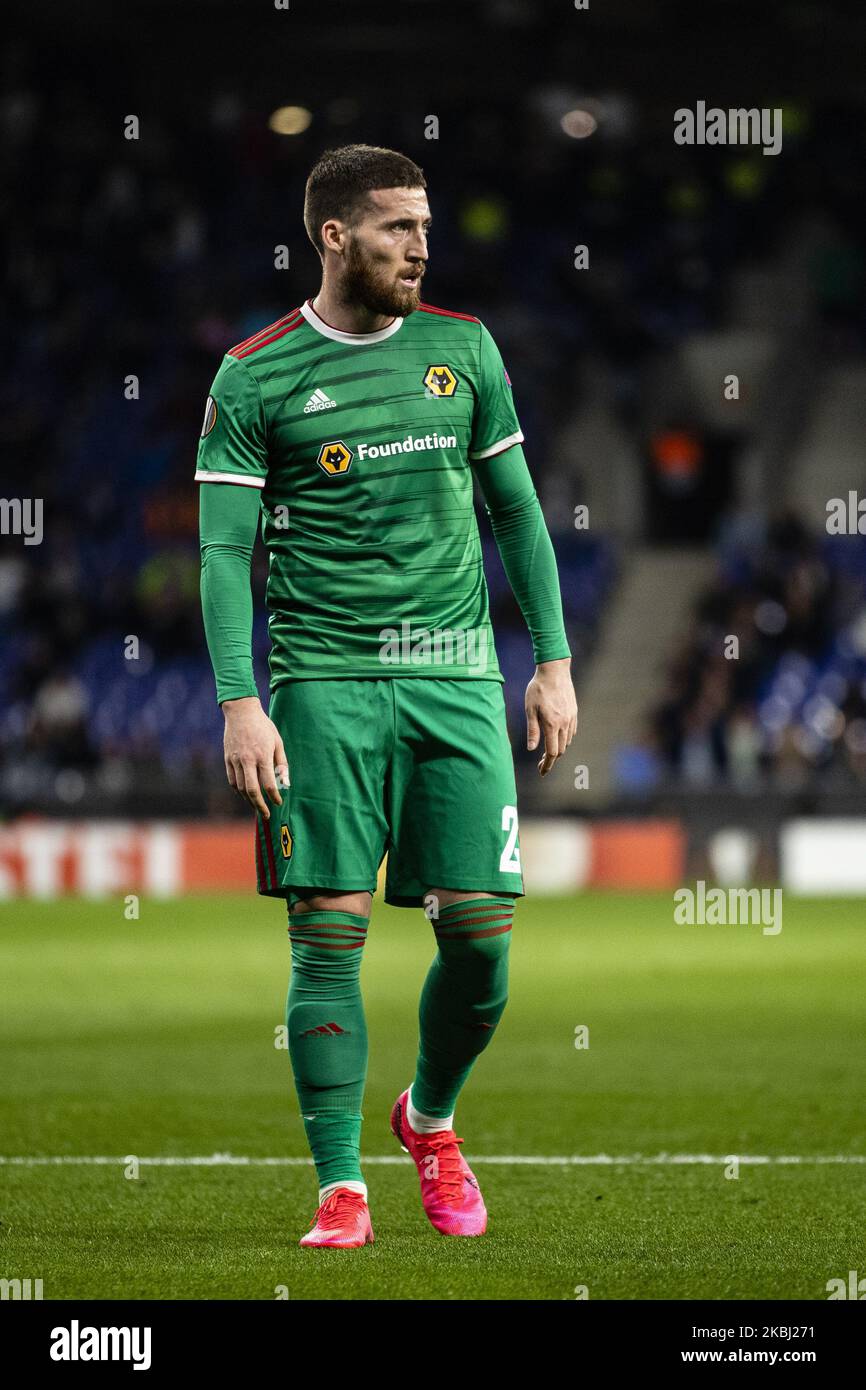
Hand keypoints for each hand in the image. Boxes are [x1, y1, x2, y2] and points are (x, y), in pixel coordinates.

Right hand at [222, 696, 288, 818]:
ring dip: (249, 801)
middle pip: (253, 791)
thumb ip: (282, 764)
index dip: (274, 796)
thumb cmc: (263, 727)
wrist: (241, 712)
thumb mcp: (277, 742)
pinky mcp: (227, 759)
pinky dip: (239, 791)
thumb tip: (286, 784)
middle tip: (266, 815)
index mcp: (263, 756)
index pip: (269, 784)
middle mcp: (247, 760)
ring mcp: (235, 760)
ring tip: (257, 807)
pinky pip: (232, 781)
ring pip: (241, 788)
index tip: (278, 803)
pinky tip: (245, 795)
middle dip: (260, 806)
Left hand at [525, 658, 577, 776]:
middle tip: (541, 764)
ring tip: (547, 751)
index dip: (547, 765)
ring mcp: (571, 718)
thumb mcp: (530, 709)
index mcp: (552, 724)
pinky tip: (557, 737)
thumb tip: (532, 749)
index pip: (552, 752)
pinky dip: (564, 739)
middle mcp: (564, 724)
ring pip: (567, 741)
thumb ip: (532, 730)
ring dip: (558, 749)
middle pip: (561, 750)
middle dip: (551, 759)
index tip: (542, 772)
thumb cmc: (538, 688)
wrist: (555, 670)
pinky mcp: (574, 712)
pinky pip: (571, 731)